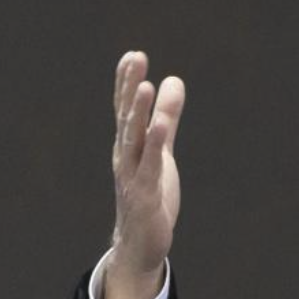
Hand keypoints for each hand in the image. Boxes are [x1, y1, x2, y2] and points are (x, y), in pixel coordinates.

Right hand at [106, 51, 185, 298]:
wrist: (140, 243)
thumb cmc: (150, 195)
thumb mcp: (162, 151)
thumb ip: (167, 117)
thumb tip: (173, 81)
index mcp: (128, 146)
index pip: (126, 109)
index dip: (127, 82)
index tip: (134, 55)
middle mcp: (125, 156)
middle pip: (126, 117)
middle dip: (130, 88)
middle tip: (136, 58)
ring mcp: (132, 175)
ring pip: (134, 139)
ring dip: (138, 113)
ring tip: (144, 86)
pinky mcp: (144, 194)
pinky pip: (148, 167)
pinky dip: (153, 146)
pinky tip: (160, 127)